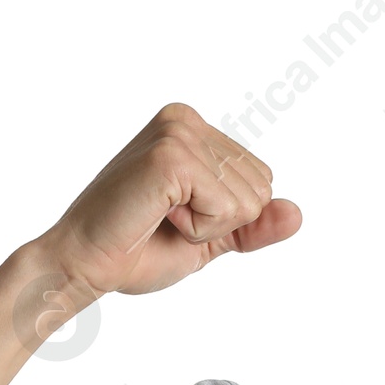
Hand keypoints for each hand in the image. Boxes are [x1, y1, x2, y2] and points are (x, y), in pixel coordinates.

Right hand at [33, 102, 301, 301]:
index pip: (261, 181)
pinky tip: (157, 216)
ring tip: (158, 216)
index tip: (175, 215)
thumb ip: (254, 226)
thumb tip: (297, 214)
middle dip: (221, 222)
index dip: (227, 219)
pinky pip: (227, 209)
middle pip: (261, 188)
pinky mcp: (172, 156)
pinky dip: (198, 229)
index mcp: (193, 128)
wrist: (87, 264)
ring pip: (248, 201)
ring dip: (206, 227)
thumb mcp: (211, 239)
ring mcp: (178, 133)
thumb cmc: (137, 248)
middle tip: (166, 219)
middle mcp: (186, 120)